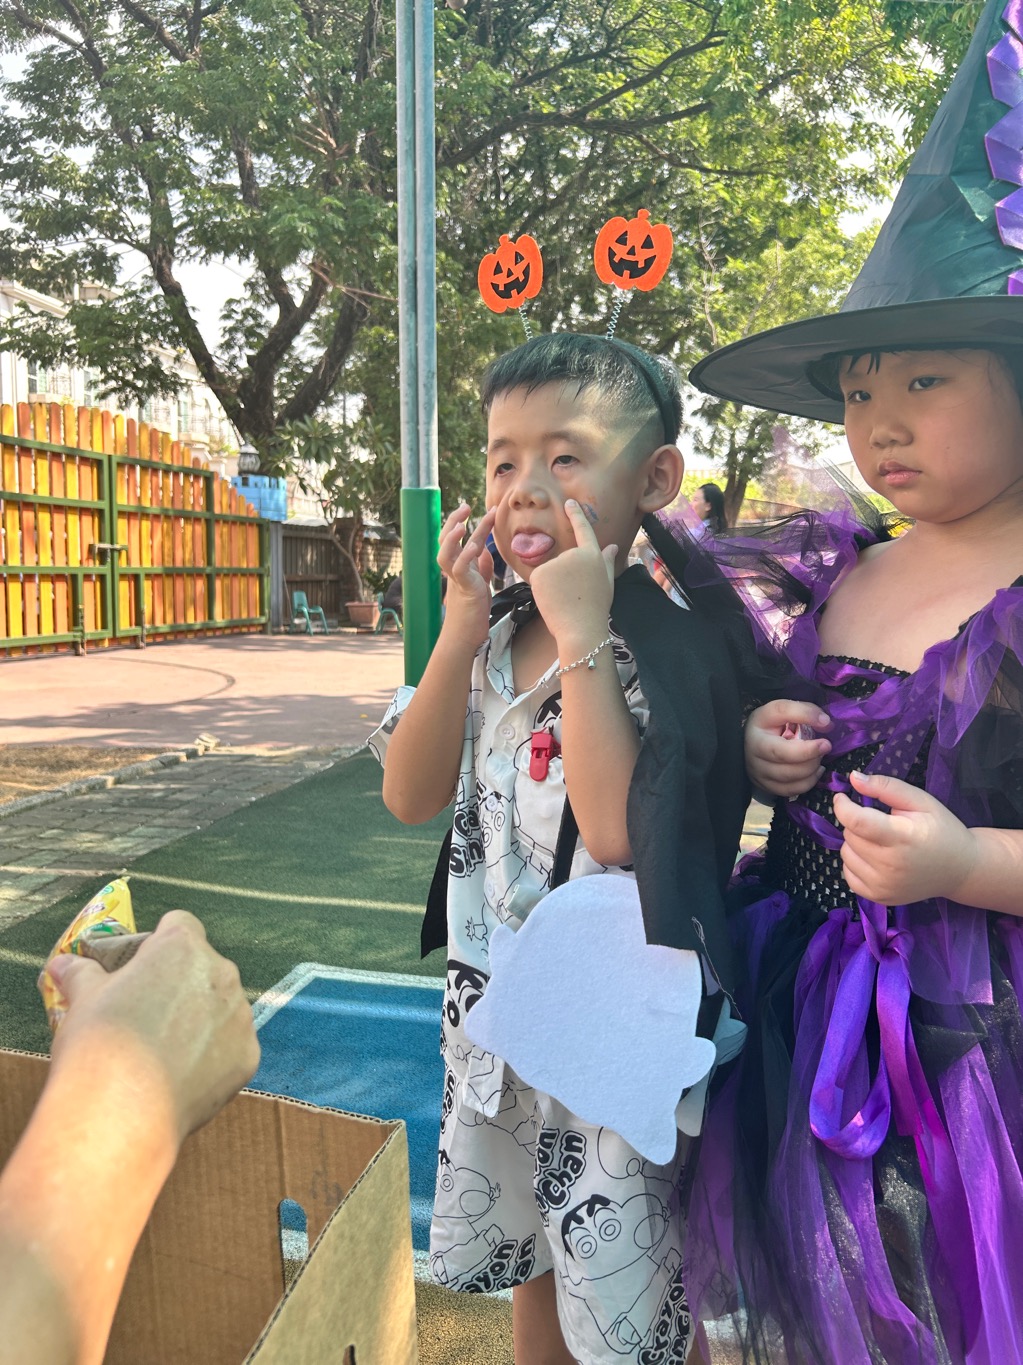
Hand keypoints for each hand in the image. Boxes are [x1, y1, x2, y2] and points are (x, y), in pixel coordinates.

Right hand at [48, 911, 259, 1146]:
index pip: (180, 925)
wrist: (123, 1108)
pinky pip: (232, 1047)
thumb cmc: (100, 1042)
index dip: (158, 943)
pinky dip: (213, 1057)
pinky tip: (183, 1076)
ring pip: (221, 1008)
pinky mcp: (248, 1056)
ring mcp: (240, 1016)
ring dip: (201, 1020)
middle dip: (180, 983)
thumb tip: (64, 963)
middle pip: (204, 967)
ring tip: (164, 1051)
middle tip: (148, 1013)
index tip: (141, 967)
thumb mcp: (83, 999)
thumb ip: (82, 973)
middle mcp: (221, 973)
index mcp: (182, 947)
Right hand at [436, 502, 494, 647]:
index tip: (476, 507)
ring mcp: (457, 579)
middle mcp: (454, 570)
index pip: (459, 538)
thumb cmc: (472, 612)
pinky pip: (460, 570)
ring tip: (463, 523)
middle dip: (454, 521)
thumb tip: (484, 549)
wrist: (465, 637)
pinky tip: (475, 546)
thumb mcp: (480, 583)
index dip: (465, 522)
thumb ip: (481, 566)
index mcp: (459, 566)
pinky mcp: (464, 590)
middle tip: (466, 506)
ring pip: (445, 553)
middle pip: (446, 540)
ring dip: (452, 537)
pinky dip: (466, 557)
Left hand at [529, 500, 615, 653]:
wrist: (580, 628)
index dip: (575, 514)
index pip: (583, 529)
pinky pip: (539, 579)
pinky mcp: (539, 573)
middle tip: (574, 595)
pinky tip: (552, 600)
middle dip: (564, 576)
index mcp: (592, 555)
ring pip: (550, 570)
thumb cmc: (596, 608)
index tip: (569, 503)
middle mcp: (574, 554)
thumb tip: (612, 546)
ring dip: (553, 583)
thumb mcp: (607, 583)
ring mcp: (556, 563)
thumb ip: (606, 562)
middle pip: (563, 560)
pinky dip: (542, 589)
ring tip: (564, 599)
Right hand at [744, 699, 830, 797]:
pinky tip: (814, 769)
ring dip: (812, 769)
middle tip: (825, 746)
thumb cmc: (768, 723)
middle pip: (788, 769)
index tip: (826, 739)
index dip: (807, 749)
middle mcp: (755, 761)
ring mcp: (760, 777)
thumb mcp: (780, 709)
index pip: (781, 750)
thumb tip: (826, 723)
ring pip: (792, 780)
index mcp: (757, 740)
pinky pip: (793, 790)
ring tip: (818, 756)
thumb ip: (803, 712)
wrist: (751, 740)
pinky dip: (809, 781)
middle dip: (812, 758)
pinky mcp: (767, 787)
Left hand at [834, 770, 978, 905]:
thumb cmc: (942, 830)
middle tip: (880, 822)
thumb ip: (886, 787)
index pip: (857, 822)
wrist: (961, 870)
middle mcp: (890, 866)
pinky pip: (848, 873)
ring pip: (846, 853)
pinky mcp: (878, 898)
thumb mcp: (921, 801)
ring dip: (856, 843)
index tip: (842, 797)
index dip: (843, 806)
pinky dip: (856, 862)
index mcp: (903, 837)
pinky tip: (876, 858)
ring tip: (881, 841)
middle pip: (850, 835)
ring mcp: (883, 886)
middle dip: (857, 823)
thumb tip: (853, 778)